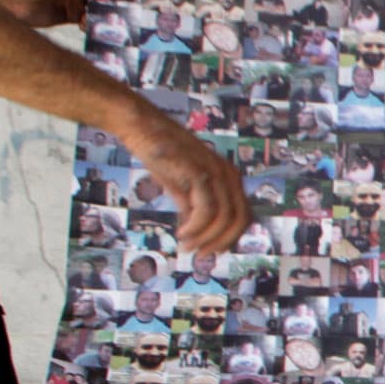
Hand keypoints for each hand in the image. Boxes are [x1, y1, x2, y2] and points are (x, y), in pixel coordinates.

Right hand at [121, 115, 248, 256]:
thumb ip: (191, 207)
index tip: (210, 251)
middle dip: (221, 242)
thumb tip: (195, 235)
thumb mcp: (181, 187)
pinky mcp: (199, 172)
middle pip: (239, 220)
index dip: (229, 238)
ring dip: (205, 238)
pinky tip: (182, 234)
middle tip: (200, 255)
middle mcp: (228, 175)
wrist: (142, 128)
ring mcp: (216, 173)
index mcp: (229, 178)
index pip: (242, 216)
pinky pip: (206, 210)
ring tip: (186, 246)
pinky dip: (196, 228)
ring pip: (224, 218)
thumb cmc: (161, 156)